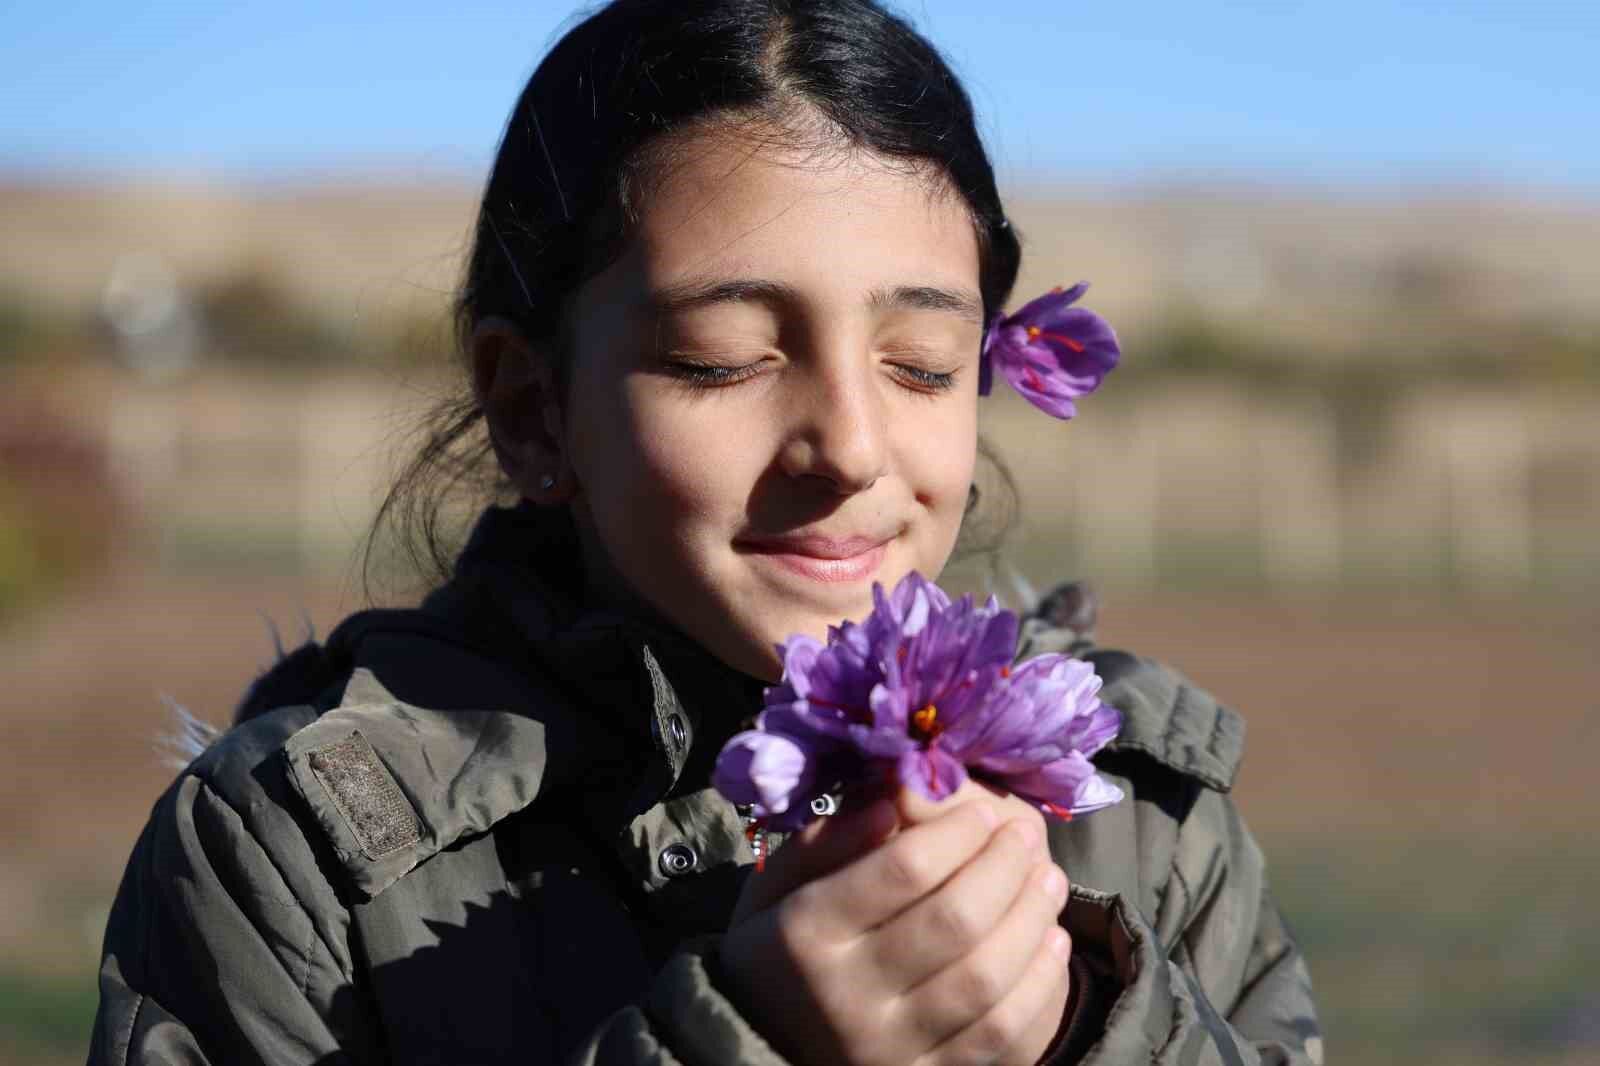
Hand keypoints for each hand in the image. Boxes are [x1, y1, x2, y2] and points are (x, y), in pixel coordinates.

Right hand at [720, 781, 1072, 1065]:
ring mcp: (889, 1049)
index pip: (902, 870)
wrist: (763, 1047)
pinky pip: (1001, 1036)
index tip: (982, 812)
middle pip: (954, 922)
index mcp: (805, 934)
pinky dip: (1039, 985)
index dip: (956, 832)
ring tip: (1049, 878)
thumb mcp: (777, 883)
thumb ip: (831, 838)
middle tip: (1025, 836)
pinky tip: (1050, 942)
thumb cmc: (778, 948)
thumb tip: (898, 796)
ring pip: (985, 980)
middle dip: (1004, 868)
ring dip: (1032, 920)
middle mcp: (846, 997)